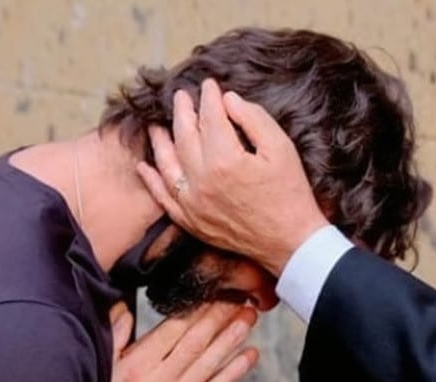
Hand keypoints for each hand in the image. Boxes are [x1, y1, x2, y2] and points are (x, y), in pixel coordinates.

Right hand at [90, 301, 258, 381]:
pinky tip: (250, 355)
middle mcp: (160, 380)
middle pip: (196, 340)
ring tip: (250, 317)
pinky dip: (234, 371)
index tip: (212, 290)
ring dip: (233, 337)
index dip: (196, 308)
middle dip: (220, 315)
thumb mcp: (99, 372)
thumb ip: (113, 337)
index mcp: (137, 365)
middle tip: (240, 296)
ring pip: (210, 362)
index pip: (173, 328)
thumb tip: (122, 308)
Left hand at [136, 80, 328, 275]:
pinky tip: (144, 166)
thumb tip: (228, 99)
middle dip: (183, 112)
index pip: (210, 118)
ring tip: (156, 125)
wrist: (291, 242)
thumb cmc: (291, 194)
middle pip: (185, 136)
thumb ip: (254, 119)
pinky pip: (164, 198)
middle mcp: (202, 181)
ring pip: (167, 164)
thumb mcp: (282, 149)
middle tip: (181, 97)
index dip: (210, 98)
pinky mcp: (192, 222)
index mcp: (225, 160)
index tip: (210, 85)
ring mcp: (193, 203)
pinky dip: (152, 181)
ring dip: (160, 141)